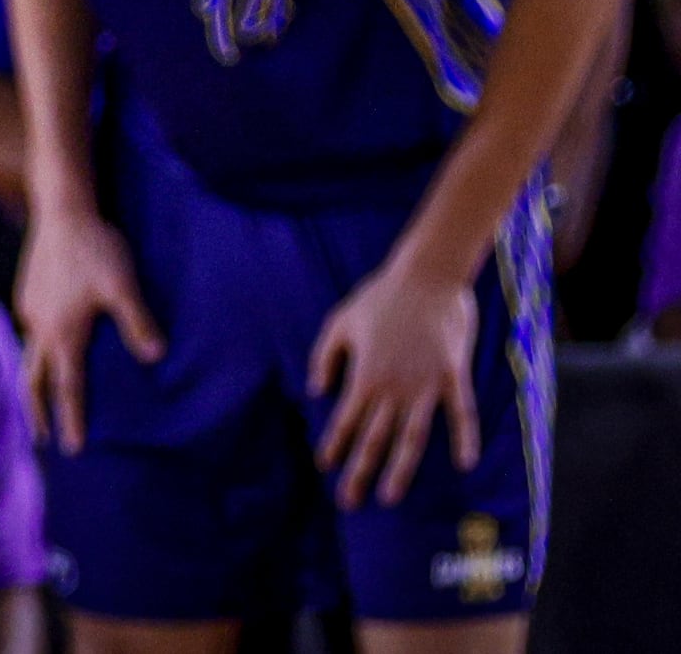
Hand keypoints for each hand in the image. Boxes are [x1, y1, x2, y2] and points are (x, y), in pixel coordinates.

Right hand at [15, 209, 163, 453]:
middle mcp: (41, 326)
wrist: (62, 210)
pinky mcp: (28, 292)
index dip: (72, 419)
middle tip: (41, 439)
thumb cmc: (96, 248)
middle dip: (38, 411)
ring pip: (28, 354)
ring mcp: (30, 308)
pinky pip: (29, 332)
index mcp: (63, 333)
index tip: (73, 448)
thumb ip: (138, 322)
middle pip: (34, 380)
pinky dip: (35, 353)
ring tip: (37, 400)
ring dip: (33, 382)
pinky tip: (46, 348)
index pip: (67, 387)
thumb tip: (155, 358)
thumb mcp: (123, 286)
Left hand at [309, 261, 479, 508]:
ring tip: (391, 496)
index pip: (346, 420)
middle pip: (375, 438)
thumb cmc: (379, 297)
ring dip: (400, 469)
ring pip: (412, 436)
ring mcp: (426, 384)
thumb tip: (315, 391)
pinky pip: (460, 414)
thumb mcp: (339, 322)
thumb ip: (325, 358)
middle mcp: (394, 387)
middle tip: (349, 502)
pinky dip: (463, 438)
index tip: (325, 467)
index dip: (334, 444)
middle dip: (360, 471)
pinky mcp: (453, 376)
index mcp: (365, 374)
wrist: (427, 276)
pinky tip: (463, 464)